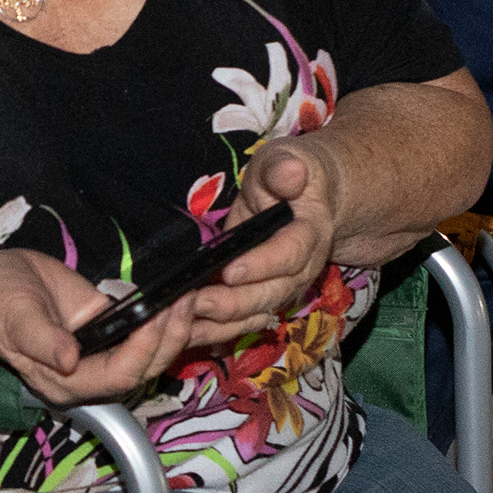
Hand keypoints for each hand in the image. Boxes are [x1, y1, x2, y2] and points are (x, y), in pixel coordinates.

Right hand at [0, 245, 208, 409]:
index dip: (143, 349)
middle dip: (169, 337)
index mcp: (65, 380)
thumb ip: (41, 340)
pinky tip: (175, 294)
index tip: (156, 315)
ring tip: (186, 295)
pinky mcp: (105, 327)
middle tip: (184, 300)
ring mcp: (99, 350)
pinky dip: (162, 315)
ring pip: (150, 352)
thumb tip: (68, 359)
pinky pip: (142, 329)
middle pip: (143, 367)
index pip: (118, 374)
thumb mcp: (14, 316)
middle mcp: (87, 373)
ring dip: (173, 327)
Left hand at [187, 138, 346, 337]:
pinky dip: (213, 331)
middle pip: (271, 294)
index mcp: (309, 233)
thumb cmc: (288, 172)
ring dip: (219, 324)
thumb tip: (290, 173)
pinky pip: (241, 322)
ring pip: (255, 314)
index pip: (290, 254)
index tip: (231, 270)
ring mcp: (282, 287)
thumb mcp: (284, 159)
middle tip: (196, 301)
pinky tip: (183, 332)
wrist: (305, 196)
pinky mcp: (261, 297)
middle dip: (233, 302)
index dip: (263, 264)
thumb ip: (282, 167)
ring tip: (182, 324)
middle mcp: (300, 268)